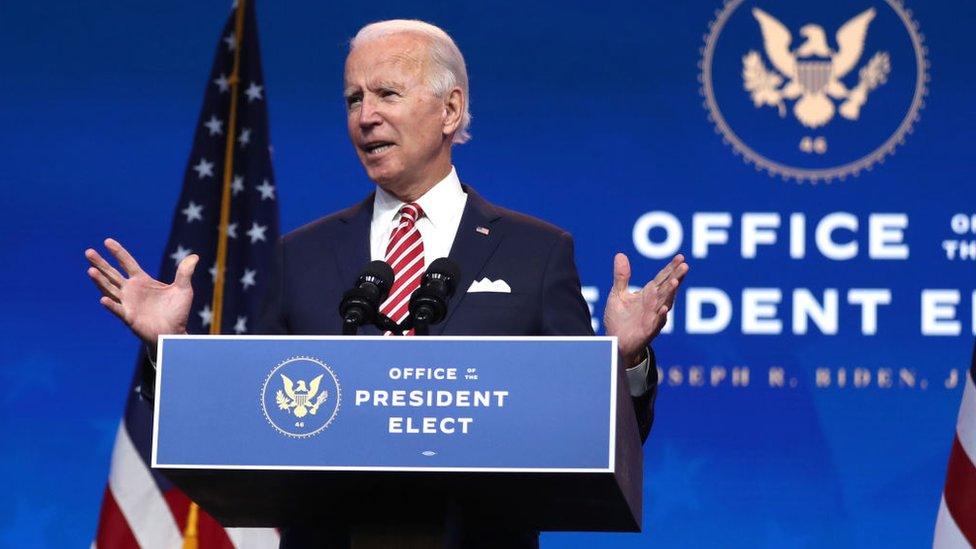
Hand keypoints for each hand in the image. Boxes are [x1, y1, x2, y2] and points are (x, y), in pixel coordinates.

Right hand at [85, 238, 197, 353]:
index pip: (127, 263)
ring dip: (100, 281)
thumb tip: (195, 256)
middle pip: (112, 274)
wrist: (175, 333)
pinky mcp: (129, 317)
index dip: (118, 252)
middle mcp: (131, 290)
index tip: (107, 241)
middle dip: (100, 263)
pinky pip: (118, 310)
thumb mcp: (183, 289)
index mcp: (142, 281)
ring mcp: (128, 303)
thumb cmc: (177, 312)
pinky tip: (103, 299)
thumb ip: (185, 273)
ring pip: (110, 290)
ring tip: (90, 271)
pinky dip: (111, 305)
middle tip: (88, 251)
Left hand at [603, 253, 687, 367]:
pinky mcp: (649, 330)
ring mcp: (654, 316)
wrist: (615, 340)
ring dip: (670, 293)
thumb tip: (620, 254)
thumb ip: (621, 276)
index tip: (681, 257)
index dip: (671, 268)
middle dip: (676, 277)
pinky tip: (663, 308)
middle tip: (685, 266)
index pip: (662, 278)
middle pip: (667, 288)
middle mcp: (654, 303)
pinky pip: (657, 322)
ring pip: (665, 303)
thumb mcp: (618, 294)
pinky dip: (661, 316)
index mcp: (648, 293)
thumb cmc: (619, 318)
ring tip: (675, 282)